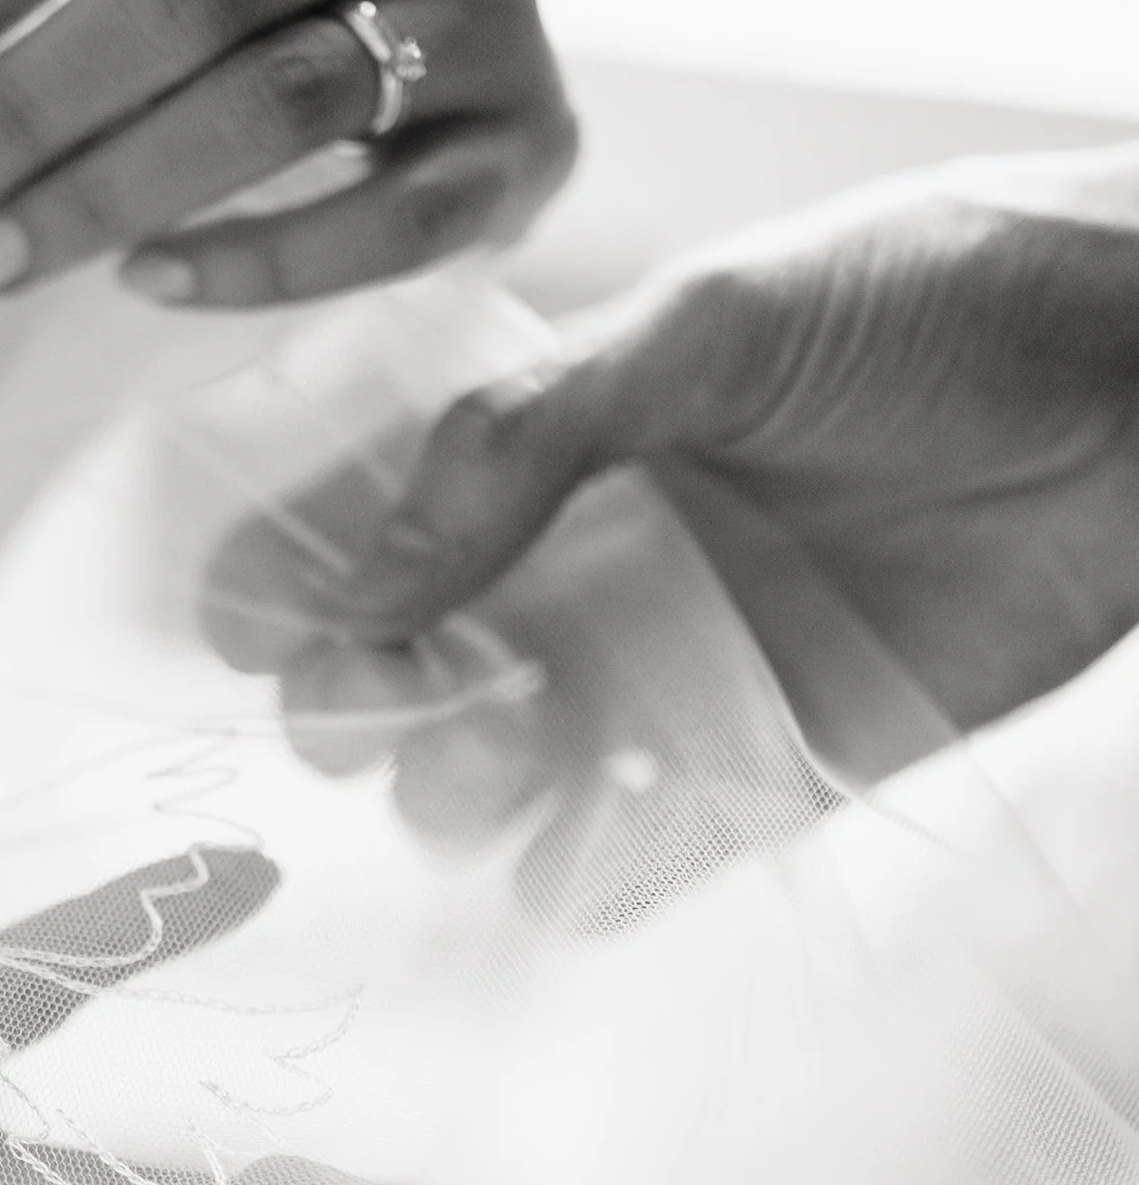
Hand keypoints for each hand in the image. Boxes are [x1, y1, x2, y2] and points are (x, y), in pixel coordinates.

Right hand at [207, 160, 1138, 864]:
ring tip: (505, 743)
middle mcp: (579, 577)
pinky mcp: (760, 781)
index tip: (245, 616)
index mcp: (543, 454)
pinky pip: (626, 866)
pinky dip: (582, 883)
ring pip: (488, 788)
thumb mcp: (708, 325)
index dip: (279, 582)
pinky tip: (587, 851)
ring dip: (454, 792)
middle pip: (395, 683)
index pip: (358, 531)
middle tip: (378, 691)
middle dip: (351, 705)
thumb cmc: (939, 301)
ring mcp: (661, 684)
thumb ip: (524, 443)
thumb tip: (361, 591)